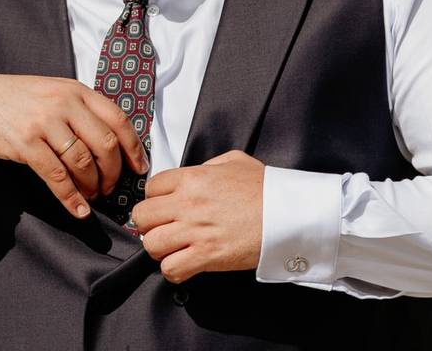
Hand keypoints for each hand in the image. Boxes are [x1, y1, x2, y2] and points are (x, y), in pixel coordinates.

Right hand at [0, 73, 148, 217]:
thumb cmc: (18, 99)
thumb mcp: (55, 92)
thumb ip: (81, 109)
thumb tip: (112, 143)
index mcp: (76, 90)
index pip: (118, 119)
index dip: (134, 148)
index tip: (139, 168)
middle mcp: (64, 104)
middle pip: (105, 144)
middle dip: (113, 173)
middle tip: (111, 187)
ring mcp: (45, 123)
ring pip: (83, 162)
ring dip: (92, 186)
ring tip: (92, 196)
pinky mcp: (26, 144)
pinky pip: (57, 176)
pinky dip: (71, 197)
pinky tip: (79, 210)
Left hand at [132, 150, 263, 283]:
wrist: (289, 214)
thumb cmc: (266, 189)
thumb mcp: (234, 161)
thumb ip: (208, 165)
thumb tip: (196, 173)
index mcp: (193, 178)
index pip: (150, 188)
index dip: (154, 198)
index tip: (162, 206)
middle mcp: (188, 203)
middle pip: (142, 216)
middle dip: (149, 224)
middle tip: (161, 227)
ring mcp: (196, 231)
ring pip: (150, 244)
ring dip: (159, 248)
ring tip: (172, 247)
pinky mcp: (207, 256)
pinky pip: (170, 268)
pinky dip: (173, 270)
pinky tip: (184, 264)